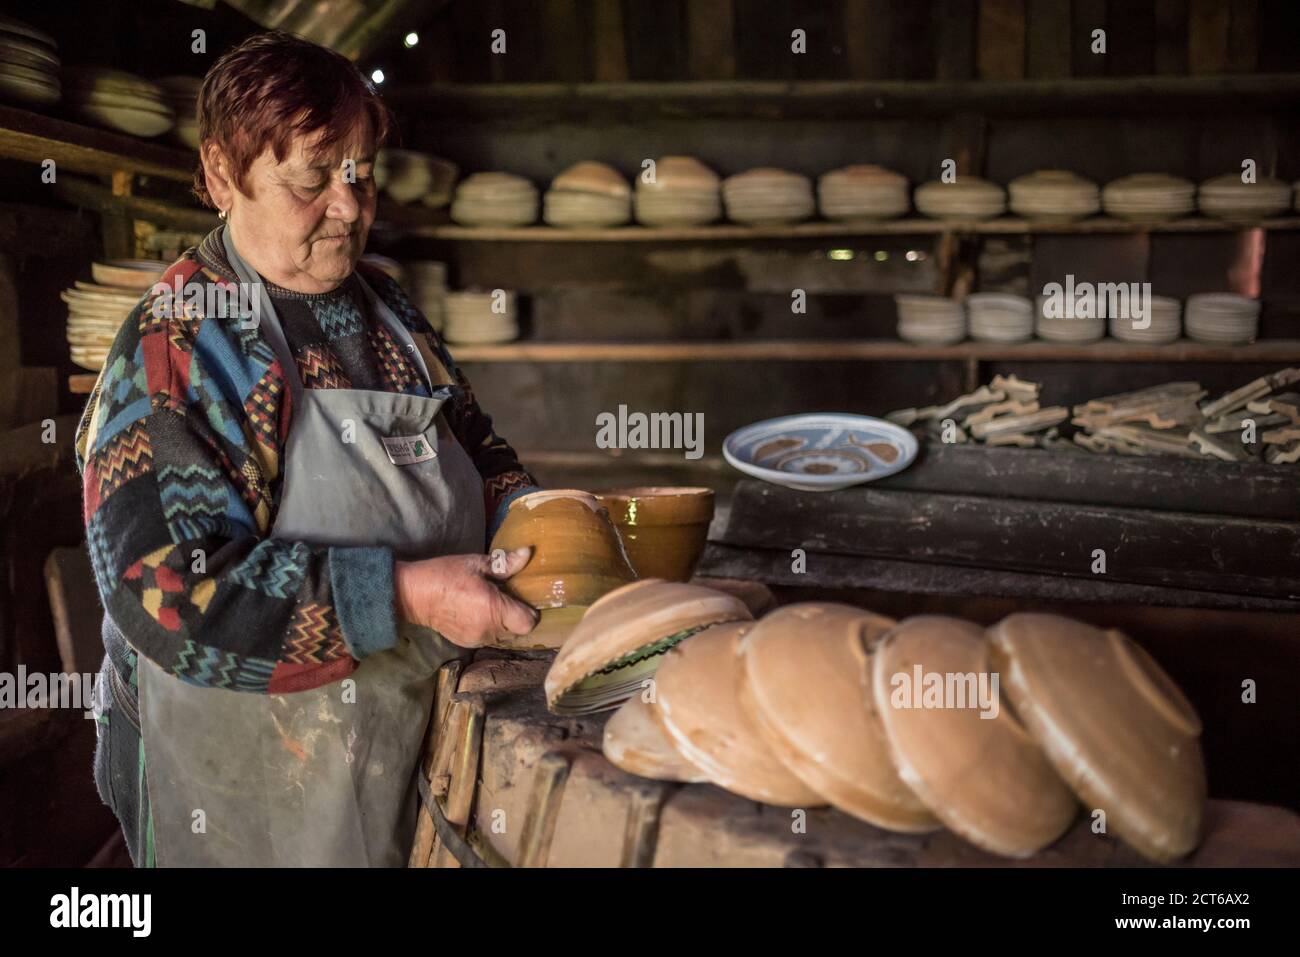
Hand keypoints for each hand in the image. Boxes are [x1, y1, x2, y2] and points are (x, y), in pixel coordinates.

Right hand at [394, 547, 537, 647]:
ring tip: (492, 606)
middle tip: (508, 600)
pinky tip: (479, 613)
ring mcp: (477, 639)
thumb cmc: (446, 575)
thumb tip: (528, 553)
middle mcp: (488, 628)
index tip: (523, 599)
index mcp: (493, 608)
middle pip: (518, 631)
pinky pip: (489, 639)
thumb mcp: (476, 564)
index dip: (530, 612)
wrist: (414, 595)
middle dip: (517, 617)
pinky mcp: (467, 643)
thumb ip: (505, 564)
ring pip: (504, 637)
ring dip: (504, 624)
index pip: (528, 623)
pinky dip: (490, 629)